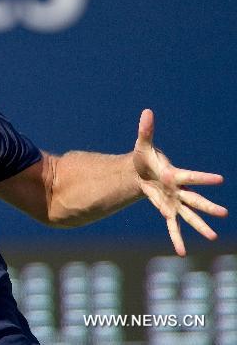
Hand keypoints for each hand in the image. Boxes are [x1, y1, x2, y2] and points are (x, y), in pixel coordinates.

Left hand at [133, 109, 226, 255]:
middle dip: (207, 206)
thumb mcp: (142, 144)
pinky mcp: (166, 209)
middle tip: (223, 213)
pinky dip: (176, 238)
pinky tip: (182, 251)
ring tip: (212, 237)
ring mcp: (173, 201)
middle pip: (194, 199)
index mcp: (174, 174)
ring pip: (188, 215)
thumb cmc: (144, 156)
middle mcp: (177, 190)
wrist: (139, 170)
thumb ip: (146, 130)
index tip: (220, 180)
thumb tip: (147, 112)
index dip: (203, 178)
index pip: (190, 177)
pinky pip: (172, 225)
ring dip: (199, 225)